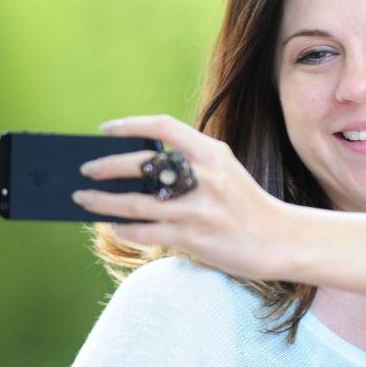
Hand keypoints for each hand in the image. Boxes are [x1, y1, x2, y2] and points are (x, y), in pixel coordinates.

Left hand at [70, 115, 297, 281]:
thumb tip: (139, 167)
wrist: (281, 241)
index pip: (163, 127)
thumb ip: (191, 163)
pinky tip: (116, 226)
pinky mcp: (193, 238)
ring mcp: (197, 209)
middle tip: (87, 169)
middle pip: (143, 165)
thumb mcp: (225, 172)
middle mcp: (204, 177)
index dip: (130, 125)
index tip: (107, 129)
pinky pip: (146, 232)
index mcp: (213, 153)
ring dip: (103, 201)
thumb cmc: (247, 206)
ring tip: (84, 199)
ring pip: (135, 203)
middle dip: (107, 166)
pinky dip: (125, 228)